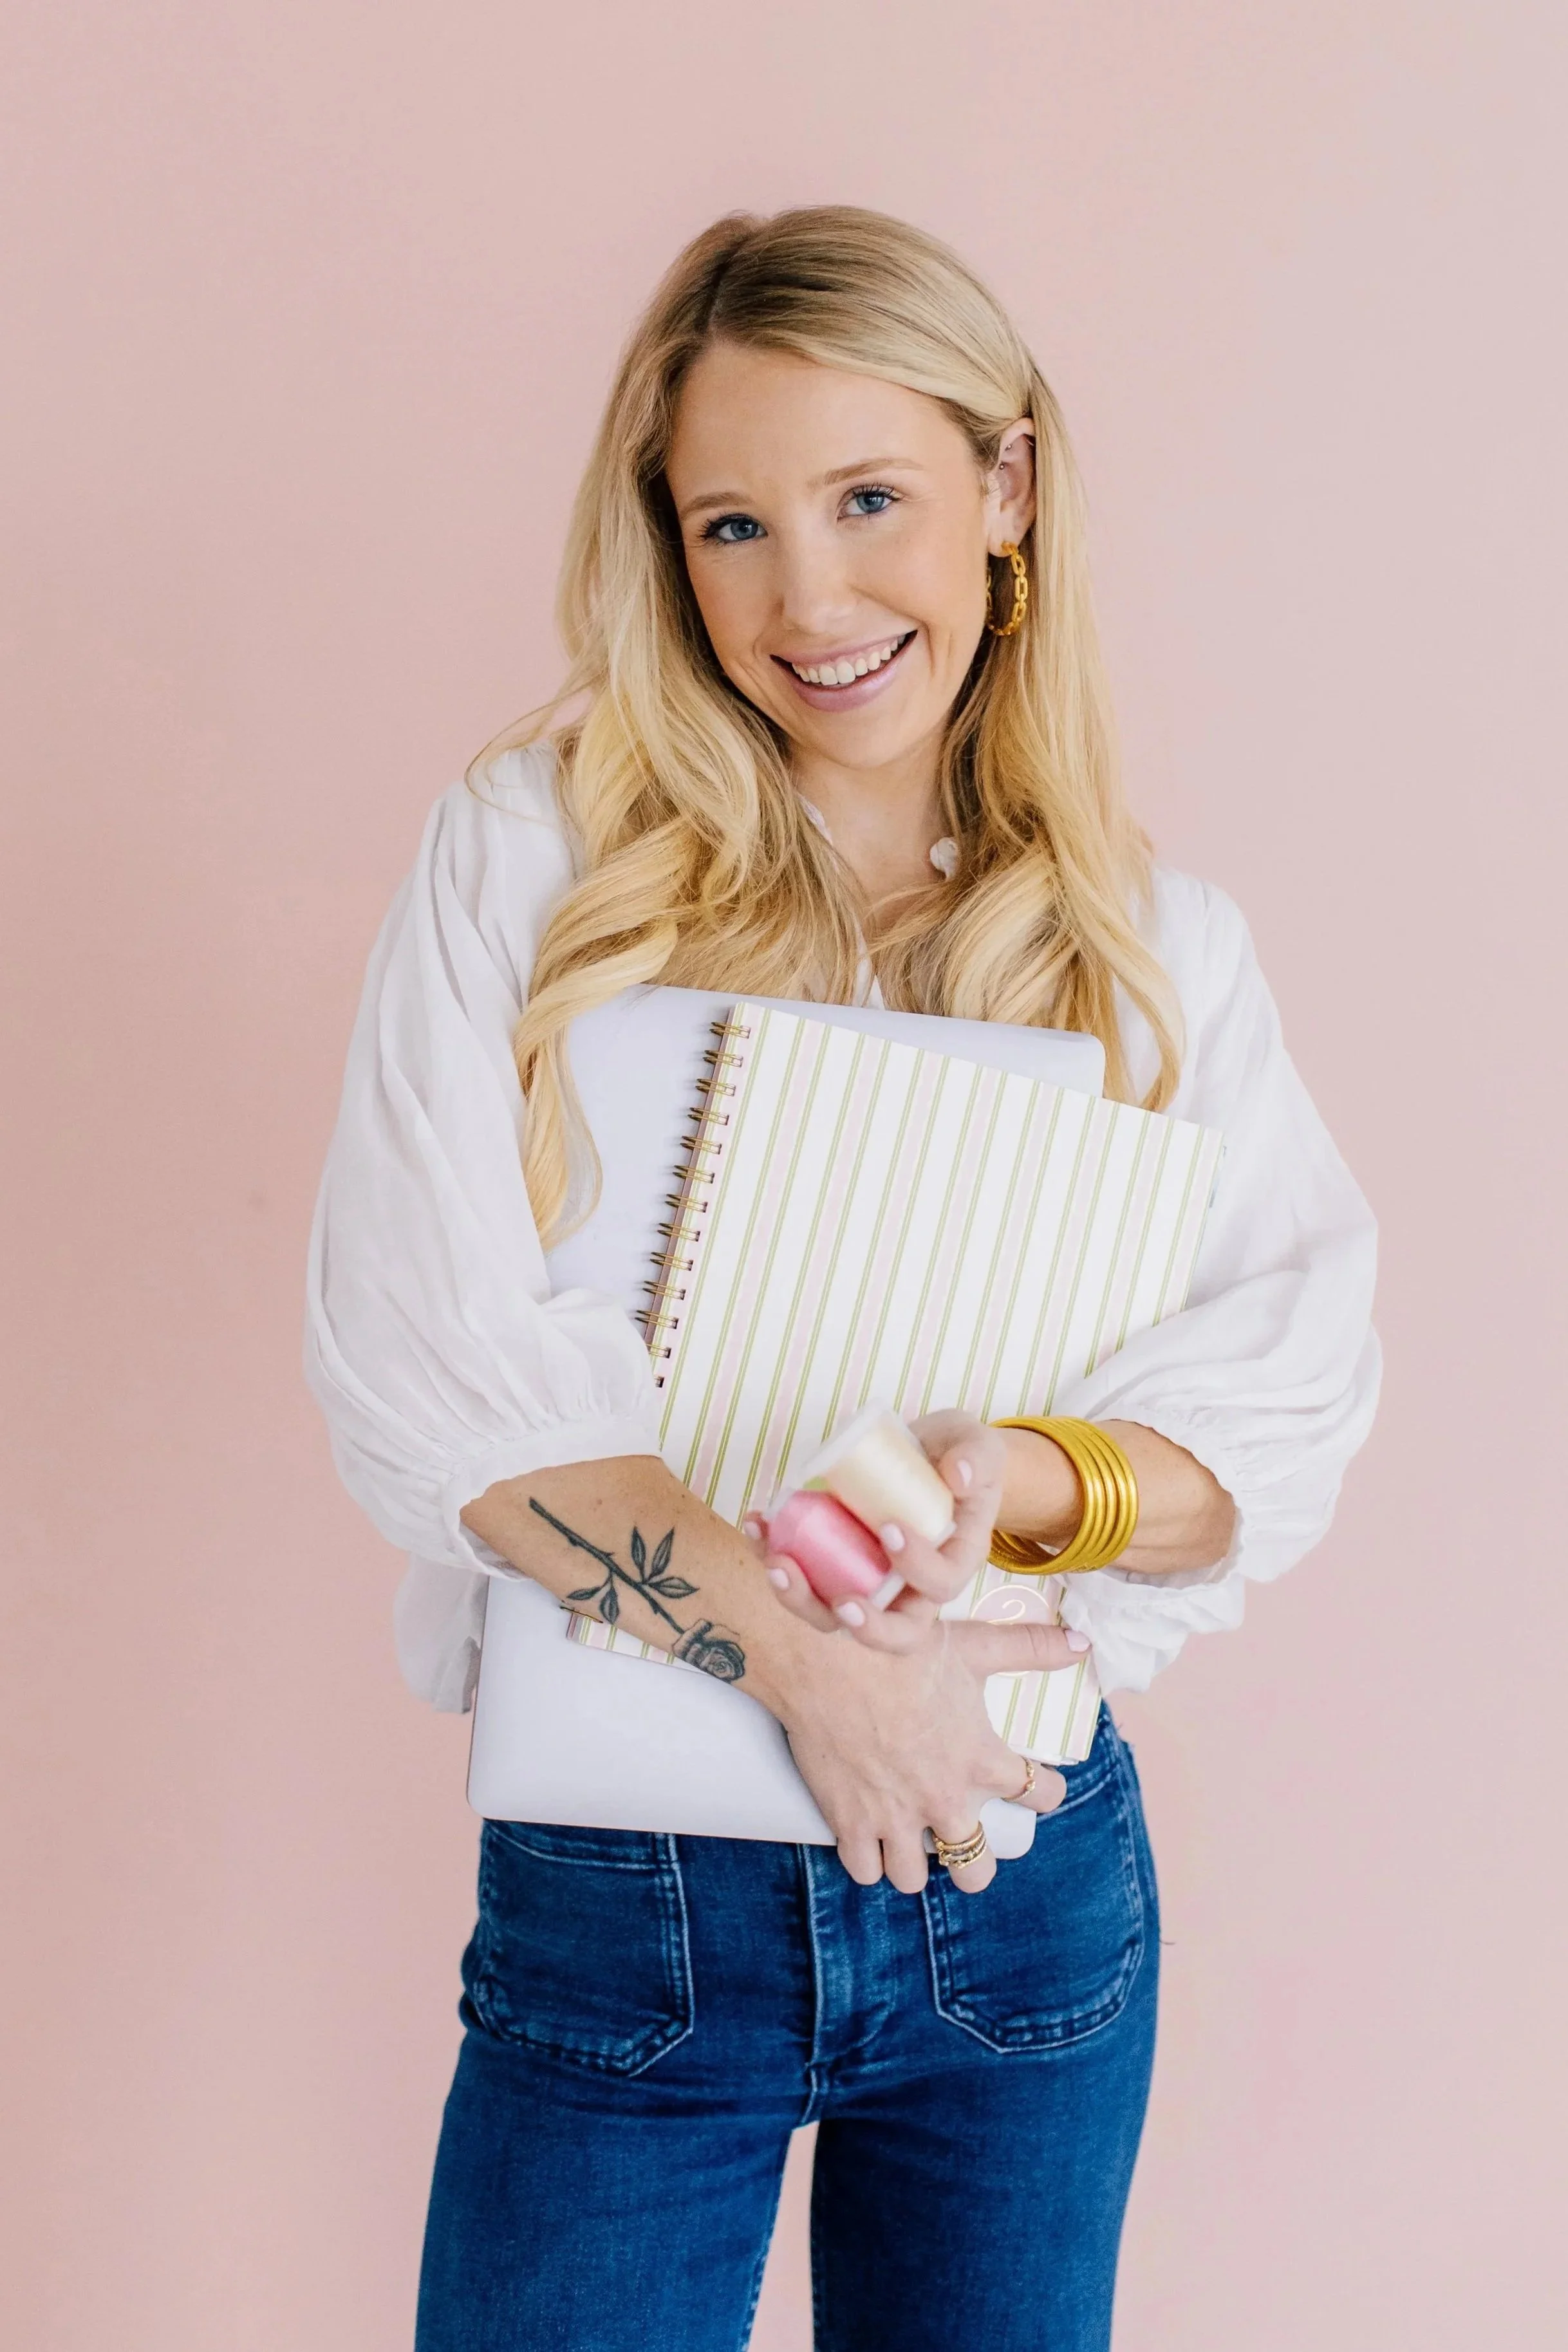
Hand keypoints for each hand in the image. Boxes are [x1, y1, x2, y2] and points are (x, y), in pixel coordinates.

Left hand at [750, 1409, 1048, 1654]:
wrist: (926, 1454)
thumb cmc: (958, 1455)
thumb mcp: (976, 1445)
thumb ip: (976, 1457)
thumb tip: (958, 1476)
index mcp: (954, 1561)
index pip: (941, 1583)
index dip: (917, 1567)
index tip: (890, 1529)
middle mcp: (913, 1587)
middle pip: (894, 1630)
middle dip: (866, 1624)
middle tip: (841, 1602)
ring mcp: (869, 1579)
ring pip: (836, 1614)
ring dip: (802, 1598)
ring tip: (776, 1562)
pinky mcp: (834, 1563)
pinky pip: (804, 1574)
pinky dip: (773, 1552)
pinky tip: (756, 1522)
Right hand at [770, 1613, 1072, 1893]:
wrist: (826, 1658)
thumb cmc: (901, 1648)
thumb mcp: (974, 1645)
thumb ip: (1031, 1648)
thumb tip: (1084, 1645)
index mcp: (982, 1761)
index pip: (1039, 1795)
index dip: (1045, 1790)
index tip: (1037, 1784)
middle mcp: (944, 1801)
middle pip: (975, 1869)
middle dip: (973, 1859)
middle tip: (960, 1833)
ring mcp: (895, 1819)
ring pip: (913, 1880)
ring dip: (913, 1862)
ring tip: (908, 1836)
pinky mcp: (850, 1824)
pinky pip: (865, 1872)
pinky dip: (867, 1860)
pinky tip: (868, 1840)